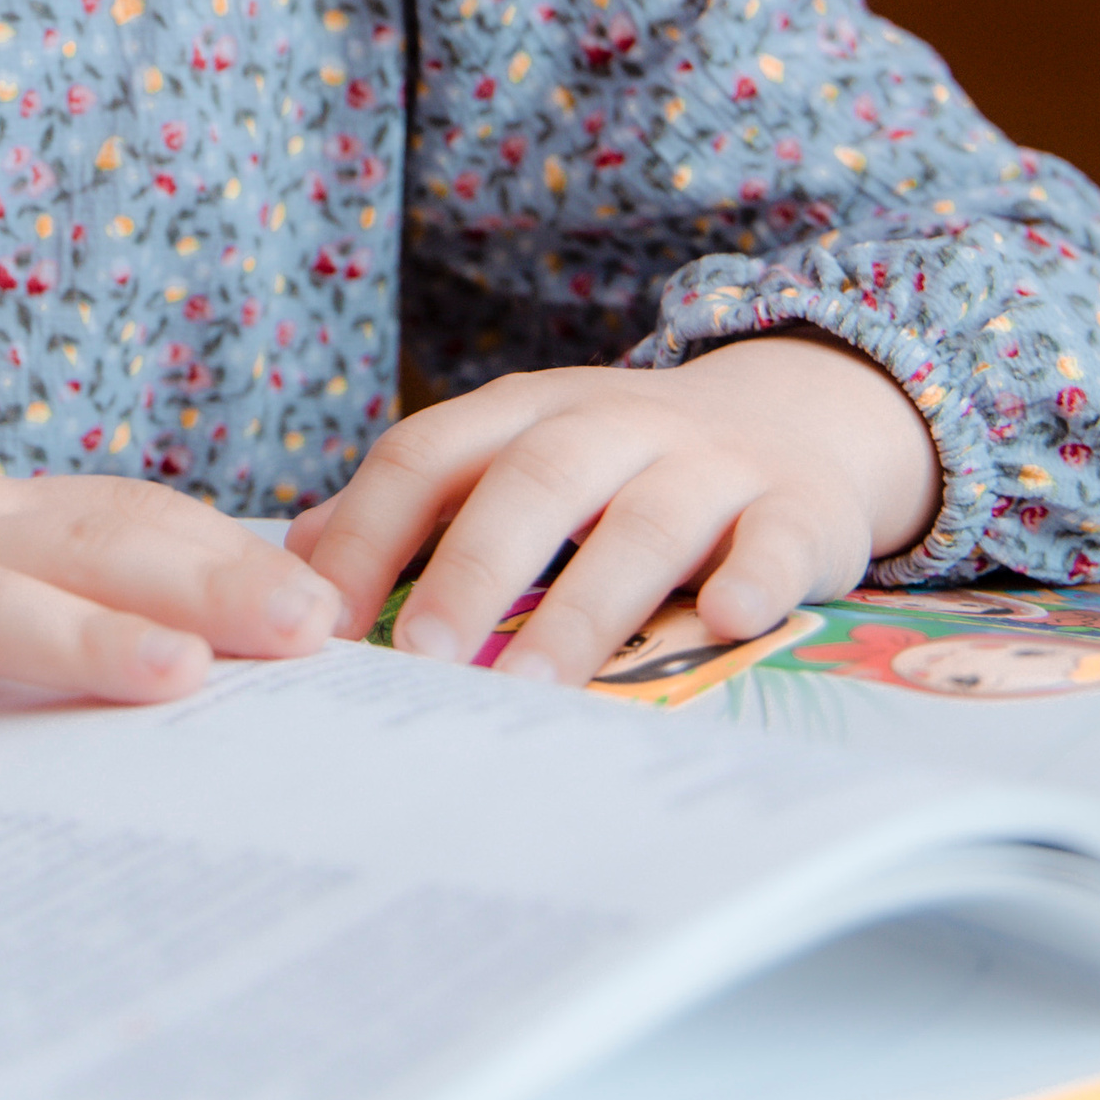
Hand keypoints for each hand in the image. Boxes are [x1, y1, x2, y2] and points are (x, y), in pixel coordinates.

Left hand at [284, 332, 940, 685]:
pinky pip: (775, 539)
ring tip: (537, 686)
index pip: (427, 455)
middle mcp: (612, 423)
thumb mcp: (518, 455)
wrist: (797, 415)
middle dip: (473, 569)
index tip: (323, 621)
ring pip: (645, 525)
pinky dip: (753, 577)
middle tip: (422, 658)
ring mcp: (708, 463)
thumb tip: (302, 557)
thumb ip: (420, 500)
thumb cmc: (627, 464)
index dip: (372, 532)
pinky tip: (727, 624)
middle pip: (532, 483)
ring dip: (588, 606)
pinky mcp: (795, 508)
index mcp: (526, 412)